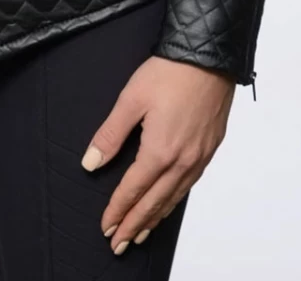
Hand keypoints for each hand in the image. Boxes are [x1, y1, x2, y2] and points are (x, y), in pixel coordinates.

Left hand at [80, 56, 235, 253]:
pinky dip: (174, 201)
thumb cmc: (170, 73)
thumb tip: (91, 163)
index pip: (133, 190)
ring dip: (154, 218)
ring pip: (173, 199)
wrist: (209, 57)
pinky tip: (168, 204)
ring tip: (139, 233)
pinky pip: (188, 186)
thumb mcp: (131, 100)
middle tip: (118, 243)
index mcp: (160, 152)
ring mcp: (199, 158)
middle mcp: (183, 162)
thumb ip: (110, 135)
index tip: (105, 226)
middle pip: (154, 203)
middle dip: (133, 224)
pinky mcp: (209, 149)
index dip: (117, 210)